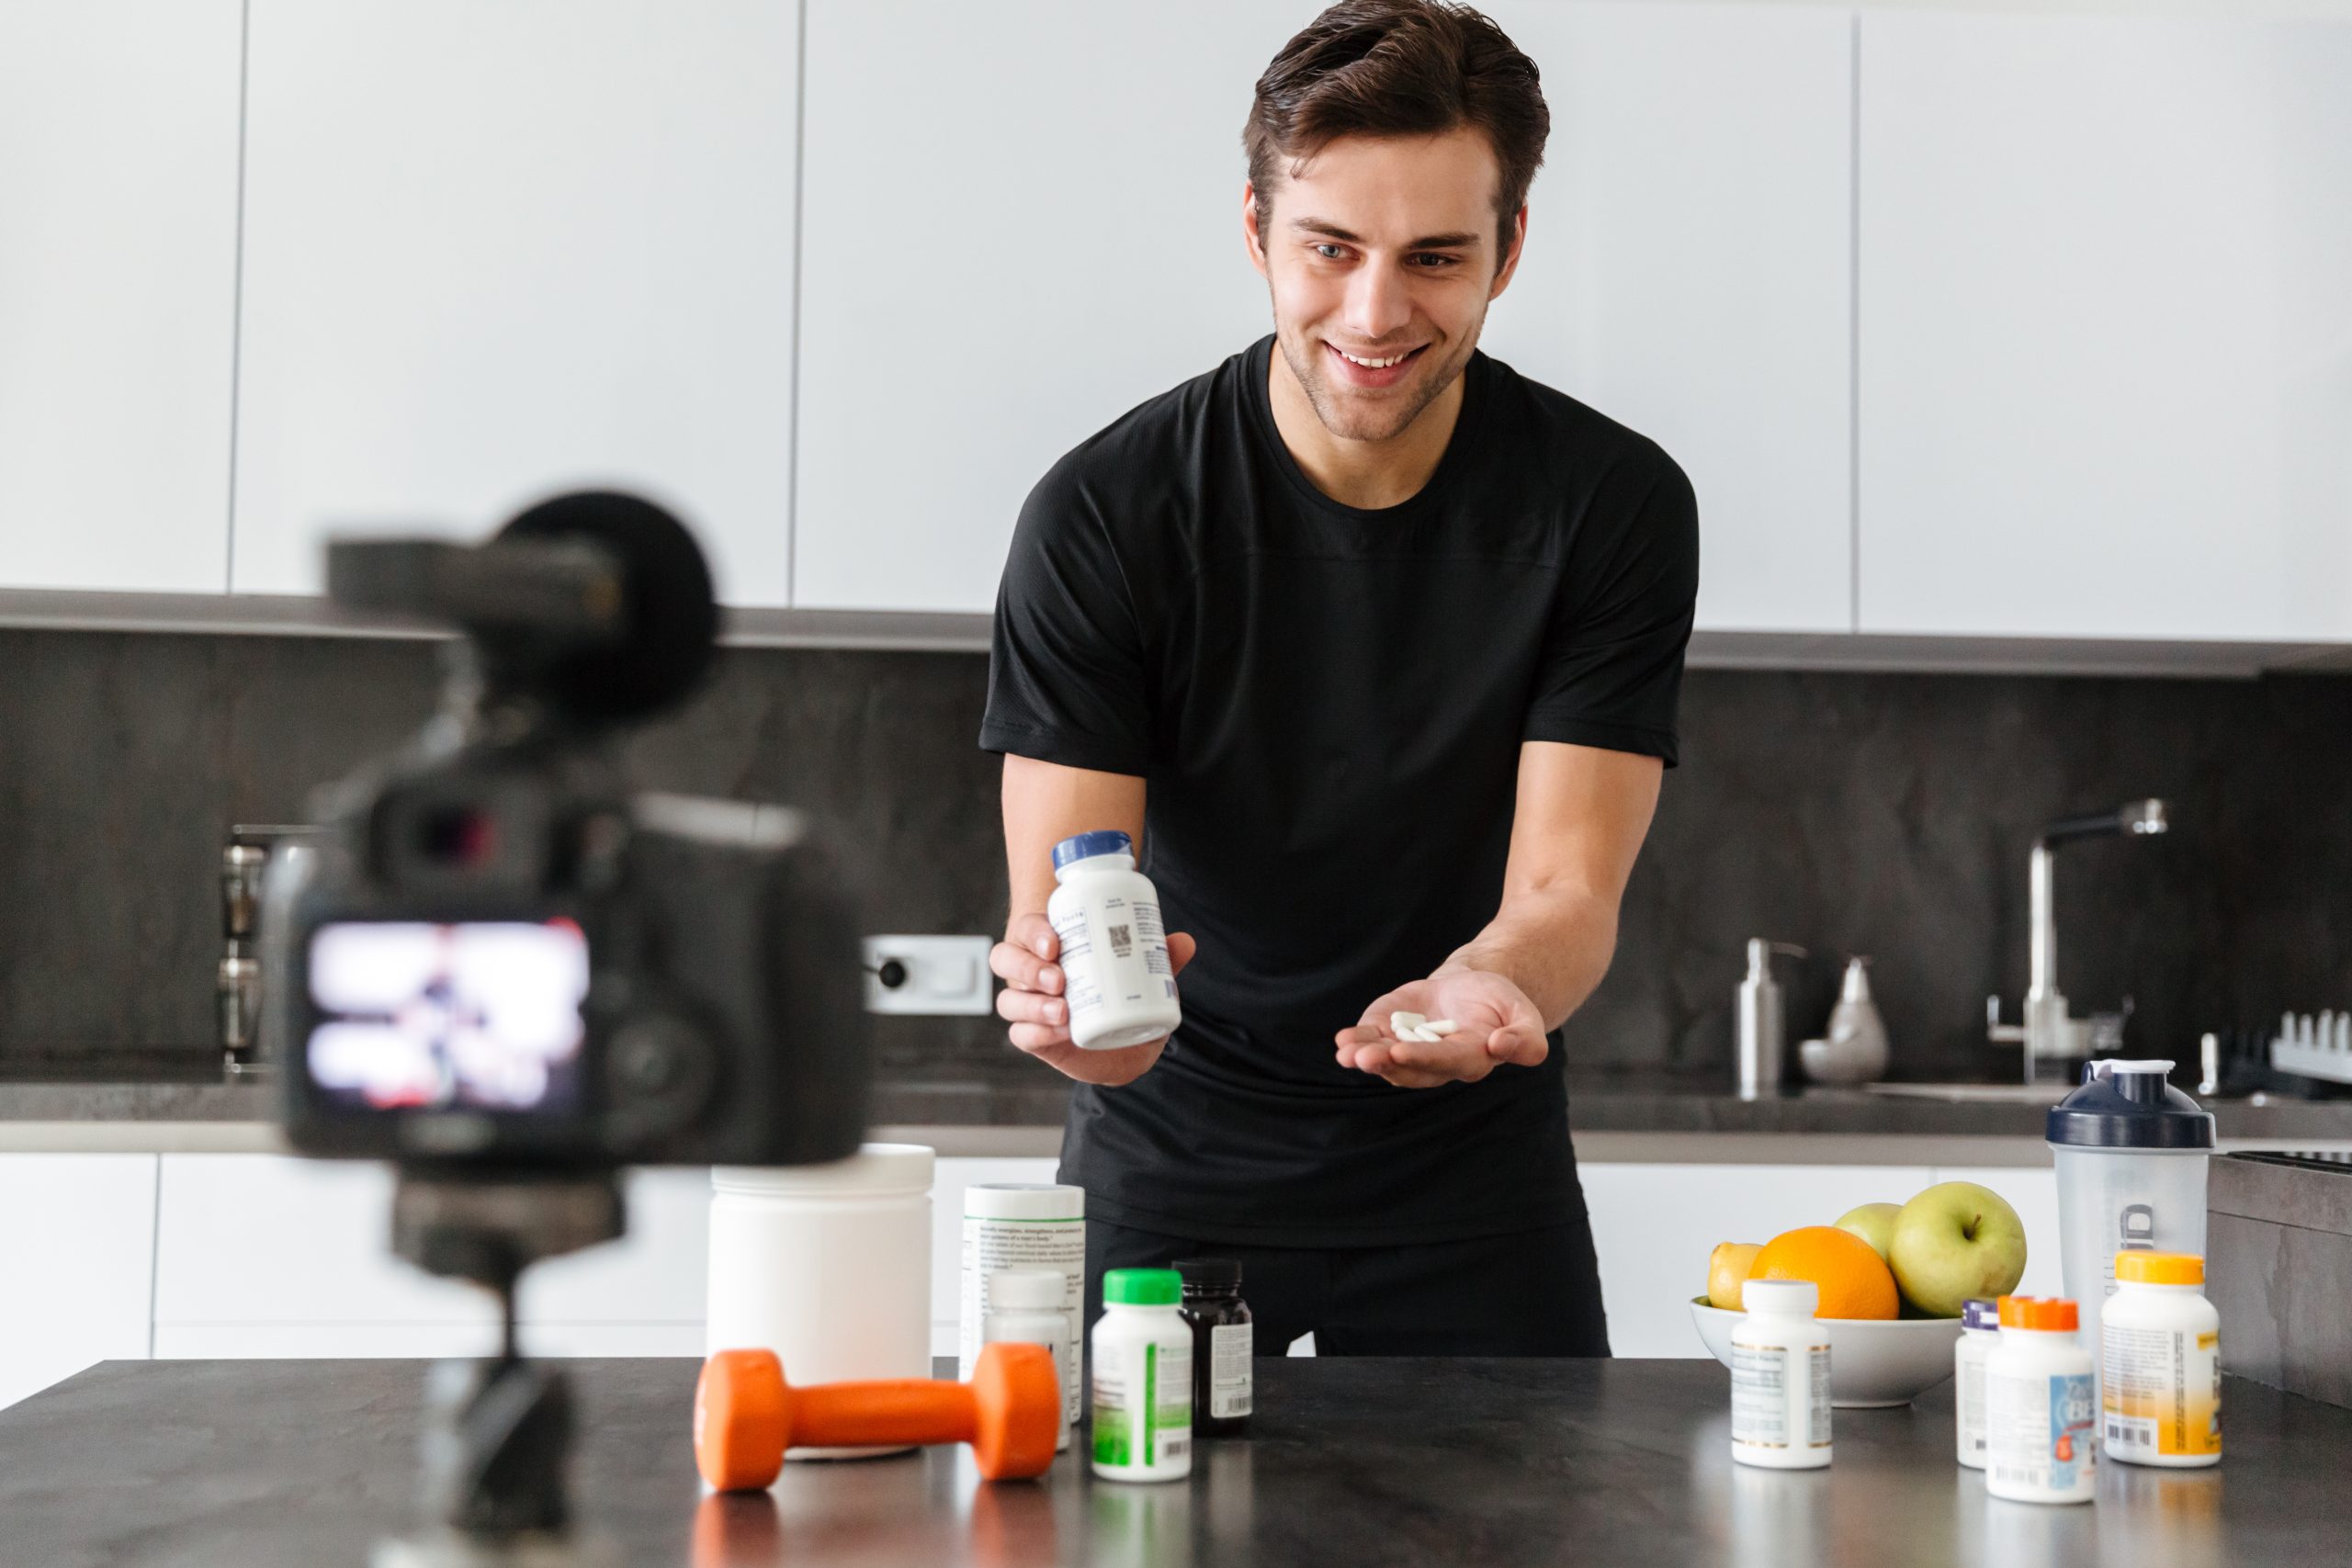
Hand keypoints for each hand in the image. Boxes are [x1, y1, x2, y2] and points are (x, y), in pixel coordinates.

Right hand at [991, 912, 1197, 1086]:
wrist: (1124, 1043)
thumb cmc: (1125, 993)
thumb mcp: (1144, 975)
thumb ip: (1163, 960)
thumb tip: (1185, 941)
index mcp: (1050, 946)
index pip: (1028, 930)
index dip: (1034, 932)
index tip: (1056, 943)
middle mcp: (1031, 972)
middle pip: (1006, 959)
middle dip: (1028, 968)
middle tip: (1060, 978)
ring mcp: (1028, 1005)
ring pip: (1009, 1000)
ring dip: (1031, 1004)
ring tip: (1063, 1010)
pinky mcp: (1035, 1036)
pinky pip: (1021, 1034)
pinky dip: (1036, 1032)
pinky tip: (1058, 1032)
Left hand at [1333, 967, 1549, 1088]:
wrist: (1470, 986)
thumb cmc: (1499, 1002)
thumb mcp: (1522, 1013)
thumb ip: (1525, 1037)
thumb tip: (1501, 1046)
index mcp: (1470, 1059)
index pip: (1446, 1062)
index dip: (1423, 1058)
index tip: (1400, 1051)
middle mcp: (1436, 1063)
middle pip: (1410, 1068)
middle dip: (1386, 1062)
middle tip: (1365, 1057)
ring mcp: (1410, 1049)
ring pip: (1386, 1060)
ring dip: (1365, 1056)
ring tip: (1346, 1052)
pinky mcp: (1390, 1034)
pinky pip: (1371, 1041)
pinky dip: (1355, 1041)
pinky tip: (1342, 1040)